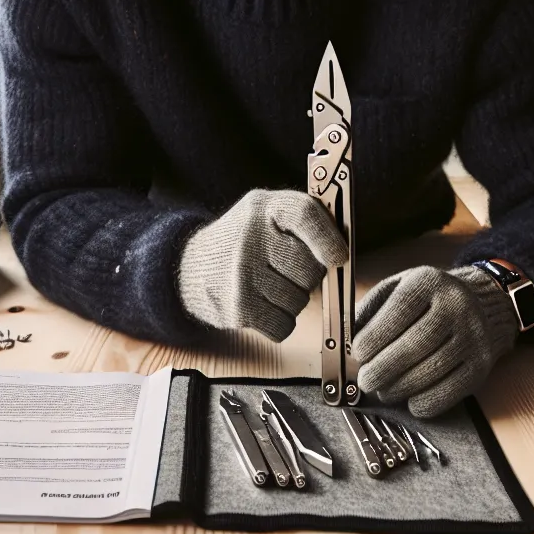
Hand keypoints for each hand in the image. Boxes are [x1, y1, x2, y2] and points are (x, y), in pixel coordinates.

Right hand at [176, 189, 348, 341]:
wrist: (190, 267)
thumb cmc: (242, 238)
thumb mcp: (266, 210)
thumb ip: (304, 217)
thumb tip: (343, 247)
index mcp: (263, 207)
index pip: (303, 214)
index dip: (328, 237)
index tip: (340, 256)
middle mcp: (250, 239)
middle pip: (310, 269)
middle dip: (309, 275)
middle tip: (290, 269)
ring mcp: (242, 276)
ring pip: (300, 301)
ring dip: (293, 299)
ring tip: (271, 284)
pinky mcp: (238, 309)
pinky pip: (284, 325)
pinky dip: (280, 321)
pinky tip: (264, 304)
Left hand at [354, 265, 519, 418]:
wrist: (482, 305)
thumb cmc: (429, 300)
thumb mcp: (400, 288)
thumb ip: (372, 308)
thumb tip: (348, 339)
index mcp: (429, 282)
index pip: (400, 309)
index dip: (375, 335)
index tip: (359, 354)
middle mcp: (456, 305)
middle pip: (415, 344)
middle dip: (383, 368)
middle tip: (366, 381)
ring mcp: (473, 336)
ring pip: (431, 370)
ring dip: (400, 388)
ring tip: (384, 391)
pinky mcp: (482, 364)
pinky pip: (451, 391)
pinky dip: (426, 401)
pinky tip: (411, 400)